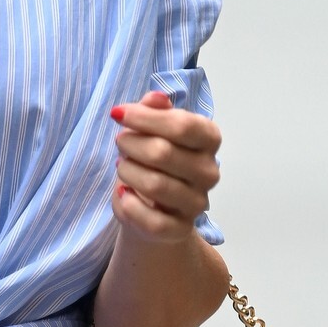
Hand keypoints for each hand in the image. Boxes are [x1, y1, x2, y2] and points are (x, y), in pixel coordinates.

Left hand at [109, 90, 220, 245]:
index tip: (118, 114)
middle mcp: (209, 171)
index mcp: (209, 139)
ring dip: (127, 172)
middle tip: (120, 142)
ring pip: (155, 185)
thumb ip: (154, 111)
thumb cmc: (152, 161)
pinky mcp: (180, 228)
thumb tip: (155, 98)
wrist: (150, 207)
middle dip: (131, 144)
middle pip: (164, 153)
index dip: (145, 118)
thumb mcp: (151, 130)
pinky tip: (123, 194)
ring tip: (122, 166)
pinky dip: (130, 206)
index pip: (182, 125)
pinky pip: (153, 221)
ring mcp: (197, 202)